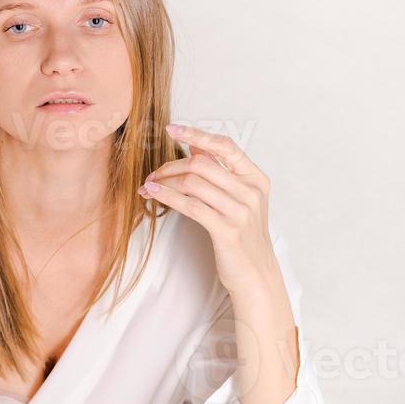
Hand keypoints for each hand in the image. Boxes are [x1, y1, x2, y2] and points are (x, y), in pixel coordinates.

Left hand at [138, 123, 283, 299]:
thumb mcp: (238, 199)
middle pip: (202, 164)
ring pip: (192, 183)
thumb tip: (197, 146)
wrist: (256, 274)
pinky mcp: (227, 230)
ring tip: (149, 186)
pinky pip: (190, 205)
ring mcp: (241, 211)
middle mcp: (251, 192)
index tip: (171, 129)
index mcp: (256, 179)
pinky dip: (166, 196)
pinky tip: (152, 194)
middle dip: (170, 166)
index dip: (197, 135)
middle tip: (152, 175)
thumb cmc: (242, 235)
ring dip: (164, 182)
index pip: (226, 146)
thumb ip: (221, 172)